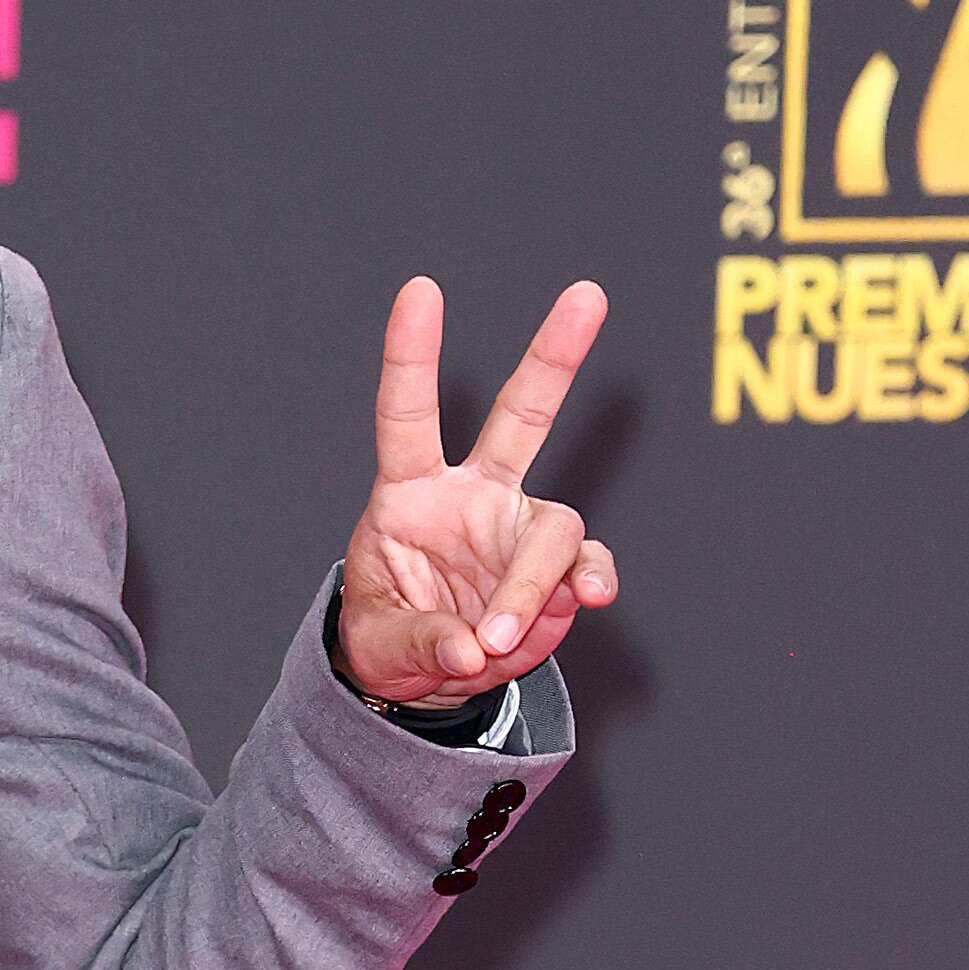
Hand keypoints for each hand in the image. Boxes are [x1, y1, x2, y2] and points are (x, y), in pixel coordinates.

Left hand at [337, 276, 616, 704]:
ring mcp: (519, 528)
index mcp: (410, 493)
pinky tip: (588, 599)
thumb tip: (469, 649)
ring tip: (495, 637)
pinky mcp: (555, 571)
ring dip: (531, 586)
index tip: (421, 290)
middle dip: (554, 354)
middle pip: (520, 413)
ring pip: (554, 529)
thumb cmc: (388, 639)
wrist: (424, 679)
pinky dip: (589, 585)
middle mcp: (474, 495)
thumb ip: (420, 642)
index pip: (407, 415)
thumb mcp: (379, 646)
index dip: (411, 355)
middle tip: (588, 294)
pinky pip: (585, 568)